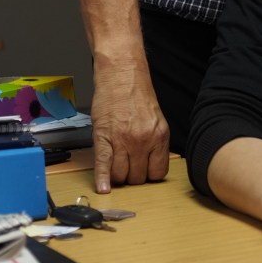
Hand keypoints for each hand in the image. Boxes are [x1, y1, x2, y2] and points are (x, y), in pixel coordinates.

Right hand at [90, 65, 169, 192]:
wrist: (121, 74)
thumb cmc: (136, 94)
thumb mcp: (155, 119)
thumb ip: (154, 142)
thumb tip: (151, 164)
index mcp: (159, 136)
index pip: (158, 173)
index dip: (149, 176)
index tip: (143, 173)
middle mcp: (143, 140)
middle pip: (138, 177)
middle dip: (132, 177)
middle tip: (127, 168)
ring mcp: (123, 140)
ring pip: (121, 175)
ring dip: (117, 177)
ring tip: (115, 167)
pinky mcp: (104, 137)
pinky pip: (103, 165)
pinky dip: (102, 179)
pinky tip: (102, 188)